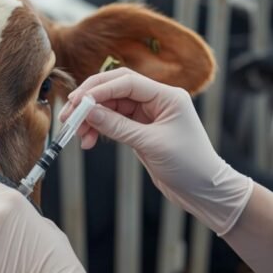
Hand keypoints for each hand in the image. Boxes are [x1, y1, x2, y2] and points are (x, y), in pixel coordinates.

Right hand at [64, 68, 252, 235]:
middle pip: (116, 89)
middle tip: (69, 114)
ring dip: (93, 118)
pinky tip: (89, 141)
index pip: (127, 82)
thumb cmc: (188, 165)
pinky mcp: (142, 130)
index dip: (99, 89)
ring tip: (78, 134)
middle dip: (91, 100)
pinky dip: (100, 129)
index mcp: (167, 96)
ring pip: (112, 107)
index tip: (77, 102)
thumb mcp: (150, 144)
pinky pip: (115, 122)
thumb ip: (117, 126)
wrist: (204, 190)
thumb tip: (88, 110)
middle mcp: (158, 100)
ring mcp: (149, 115)